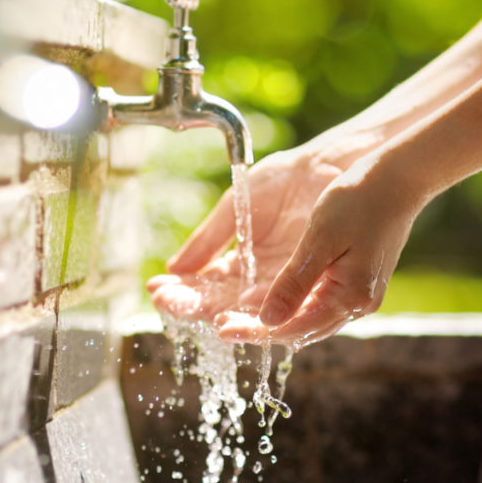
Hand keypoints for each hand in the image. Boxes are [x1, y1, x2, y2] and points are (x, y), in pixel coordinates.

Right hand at [147, 148, 342, 323]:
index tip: (156, 290)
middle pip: (220, 304)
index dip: (180, 291)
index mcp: (239, 263)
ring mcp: (283, 285)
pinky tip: (240, 311)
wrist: (325, 166)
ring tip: (205, 314)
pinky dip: (263, 312)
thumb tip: (174, 269)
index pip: (203, 286)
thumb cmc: (282, 181)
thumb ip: (208, 240)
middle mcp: (258, 282)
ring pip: (249, 311)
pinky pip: (284, 306)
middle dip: (192, 305)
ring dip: (225, 315)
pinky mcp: (309, 284)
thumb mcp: (236, 208)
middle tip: (168, 304)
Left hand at [216, 154, 422, 347]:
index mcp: (349, 297)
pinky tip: (263, 297)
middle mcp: (355, 304)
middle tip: (219, 324)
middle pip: (297, 329)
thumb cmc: (359, 200)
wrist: (397, 178)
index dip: (255, 331)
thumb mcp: (320, 239)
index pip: (293, 328)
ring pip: (305, 318)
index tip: (222, 328)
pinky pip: (313, 302)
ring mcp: (356, 294)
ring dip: (270, 318)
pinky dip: (286, 303)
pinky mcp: (353, 281)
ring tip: (231, 314)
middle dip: (257, 328)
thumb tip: (267, 320)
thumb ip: (294, 282)